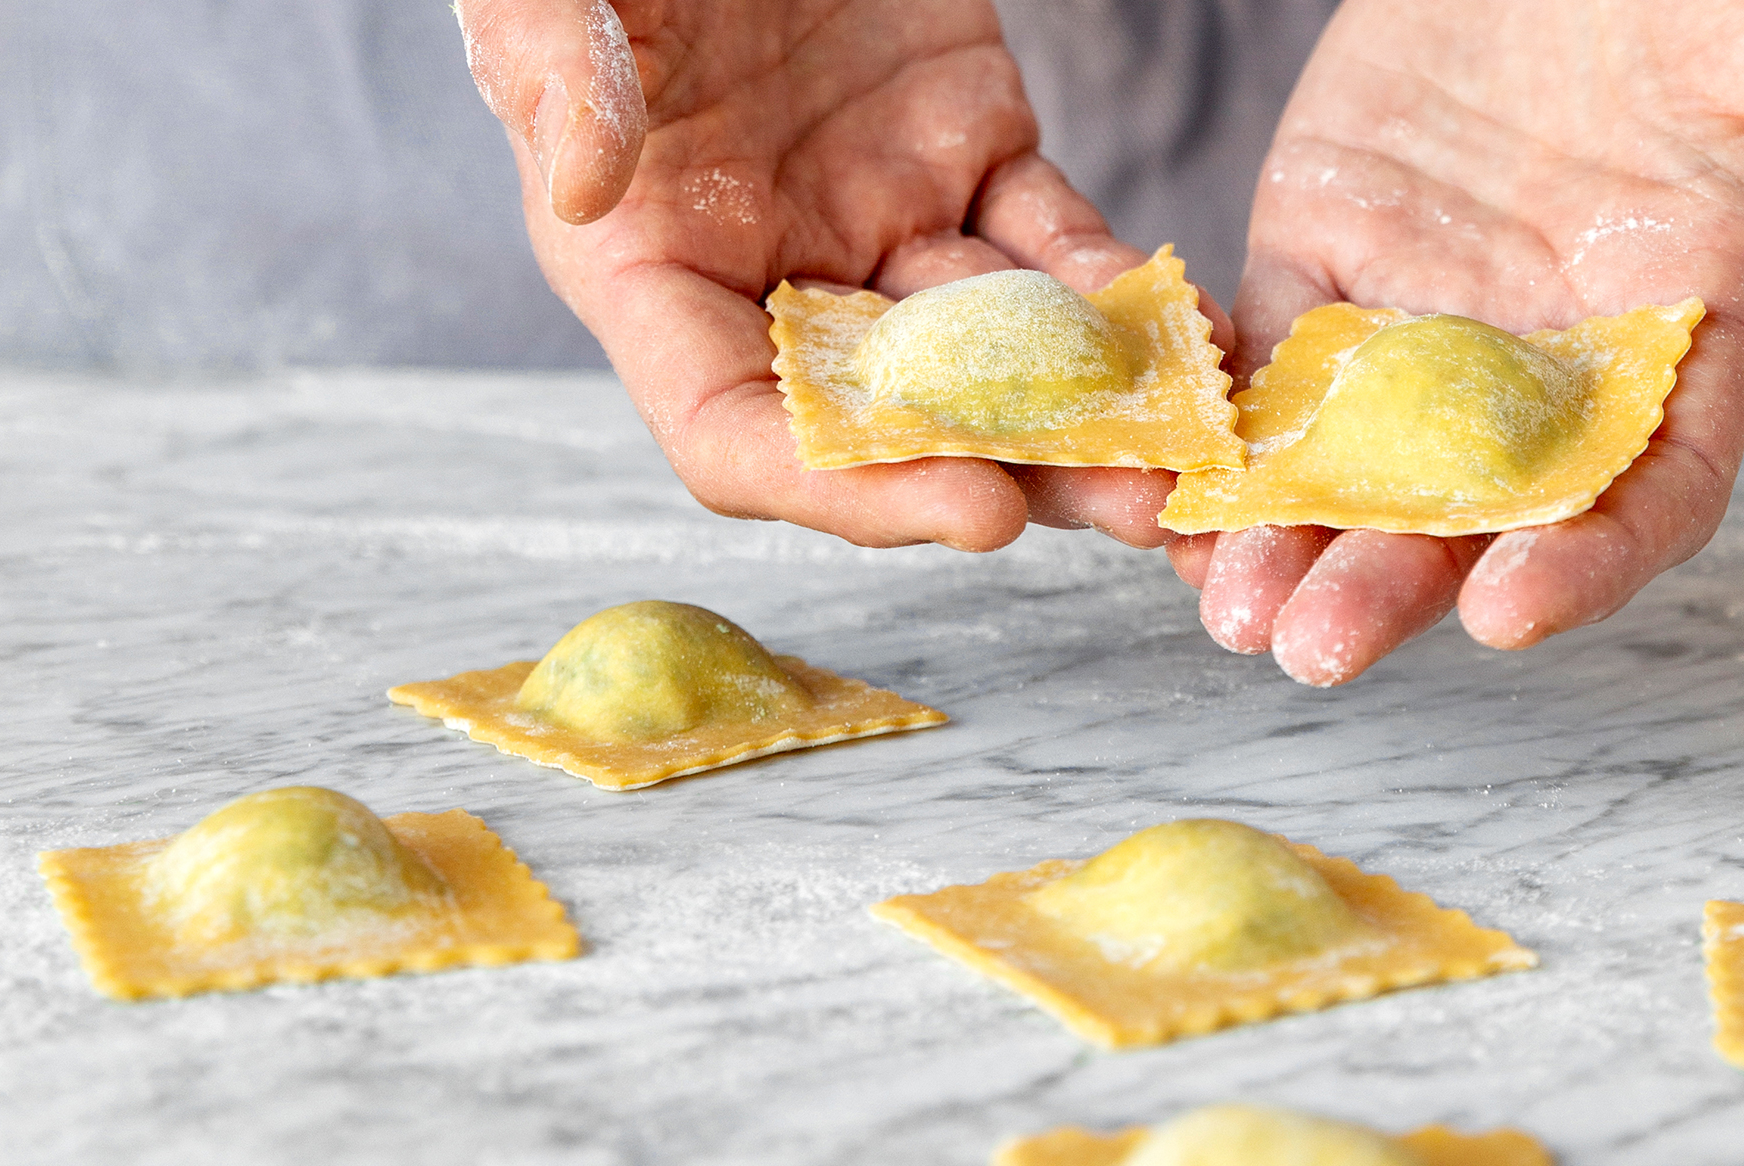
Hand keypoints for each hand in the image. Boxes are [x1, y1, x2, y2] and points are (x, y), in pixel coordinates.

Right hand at [456, 0, 1203, 550]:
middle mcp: (775, 270)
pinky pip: (1051, 239)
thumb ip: (558, 77)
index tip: (977, 511)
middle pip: (895, 424)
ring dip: (1090, 411)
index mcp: (654, 267)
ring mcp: (878, 214)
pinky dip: (1116, 291)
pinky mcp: (966, 144)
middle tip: (1135, 508)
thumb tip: (587, 184)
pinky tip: (1185, 328)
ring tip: (1182, 450)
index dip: (852, 492)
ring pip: (993, 350)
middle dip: (1016, 473)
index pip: (737, 433)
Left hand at [1170, 0, 1743, 683]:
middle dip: (1401, 580)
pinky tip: (1174, 489)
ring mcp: (1435, 300)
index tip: (1514, 616)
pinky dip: (1228, 425)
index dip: (1591, 560)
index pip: (1651, 486)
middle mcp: (1555, 345)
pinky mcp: (1331, 239)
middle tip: (1315, 650)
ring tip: (1228, 610)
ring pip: (1361, 453)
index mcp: (1695, 325)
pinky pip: (1273, 355)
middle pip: (1481, 504)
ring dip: (1295, 537)